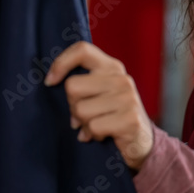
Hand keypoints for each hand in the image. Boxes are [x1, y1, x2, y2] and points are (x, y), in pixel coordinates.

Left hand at [45, 41, 154, 170]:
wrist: (142, 142)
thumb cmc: (113, 116)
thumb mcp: (101, 92)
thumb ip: (83, 82)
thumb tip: (52, 81)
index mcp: (111, 67)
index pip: (82, 50)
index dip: (61, 63)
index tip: (51, 81)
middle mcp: (121, 79)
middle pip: (72, 87)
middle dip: (73, 106)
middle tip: (84, 116)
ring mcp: (127, 98)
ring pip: (81, 110)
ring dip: (83, 124)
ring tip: (95, 126)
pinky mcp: (130, 119)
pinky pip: (93, 126)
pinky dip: (93, 135)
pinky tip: (102, 135)